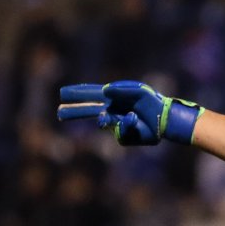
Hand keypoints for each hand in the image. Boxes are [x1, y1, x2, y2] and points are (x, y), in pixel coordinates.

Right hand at [58, 81, 202, 144]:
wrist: (165, 120)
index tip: (62, 93)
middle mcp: (112, 110)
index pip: (91, 94)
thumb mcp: (139, 91)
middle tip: (59, 113)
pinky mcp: (123, 136)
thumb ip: (122, 89)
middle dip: (74, 111)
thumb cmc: (152, 102)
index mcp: (113, 97)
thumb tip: (105, 90)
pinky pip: (119, 131)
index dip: (77, 93)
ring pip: (104, 122)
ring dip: (108, 119)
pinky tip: (135, 120)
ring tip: (121, 115)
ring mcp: (116, 124)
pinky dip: (127, 124)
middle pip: (88, 111)